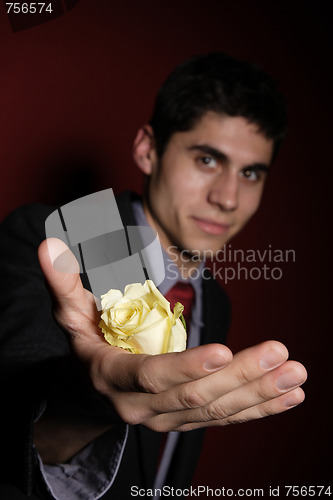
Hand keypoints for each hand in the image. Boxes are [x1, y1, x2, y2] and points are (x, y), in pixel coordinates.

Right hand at [38, 238, 306, 434]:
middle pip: (195, 394)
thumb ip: (63, 281)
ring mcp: (168, 417)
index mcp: (113, 377)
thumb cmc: (84, 346)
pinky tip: (290, 395)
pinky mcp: (187, 418)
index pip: (151, 375)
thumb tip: (48, 245)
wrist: (88, 395)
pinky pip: (226, 418)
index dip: (185, 366)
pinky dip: (260, 408)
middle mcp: (142, 406)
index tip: (224, 352)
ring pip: (217, 409)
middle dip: (240, 375)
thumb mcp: (70, 315)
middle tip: (280, 352)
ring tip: (294, 373)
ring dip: (259, 392)